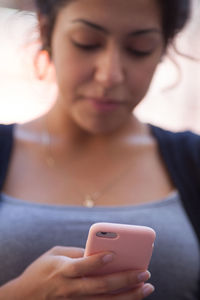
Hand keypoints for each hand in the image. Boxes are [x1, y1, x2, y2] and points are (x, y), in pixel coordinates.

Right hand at [2, 246, 154, 298]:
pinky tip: (133, 298)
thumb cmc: (41, 270)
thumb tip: (99, 253)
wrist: (24, 298)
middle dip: (125, 280)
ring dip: (129, 296)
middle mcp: (70, 288)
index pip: (83, 266)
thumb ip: (76, 252)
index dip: (98, 261)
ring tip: (147, 288)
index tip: (114, 254)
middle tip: (144, 272)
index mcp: (63, 270)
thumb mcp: (54, 254)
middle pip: (101, 286)